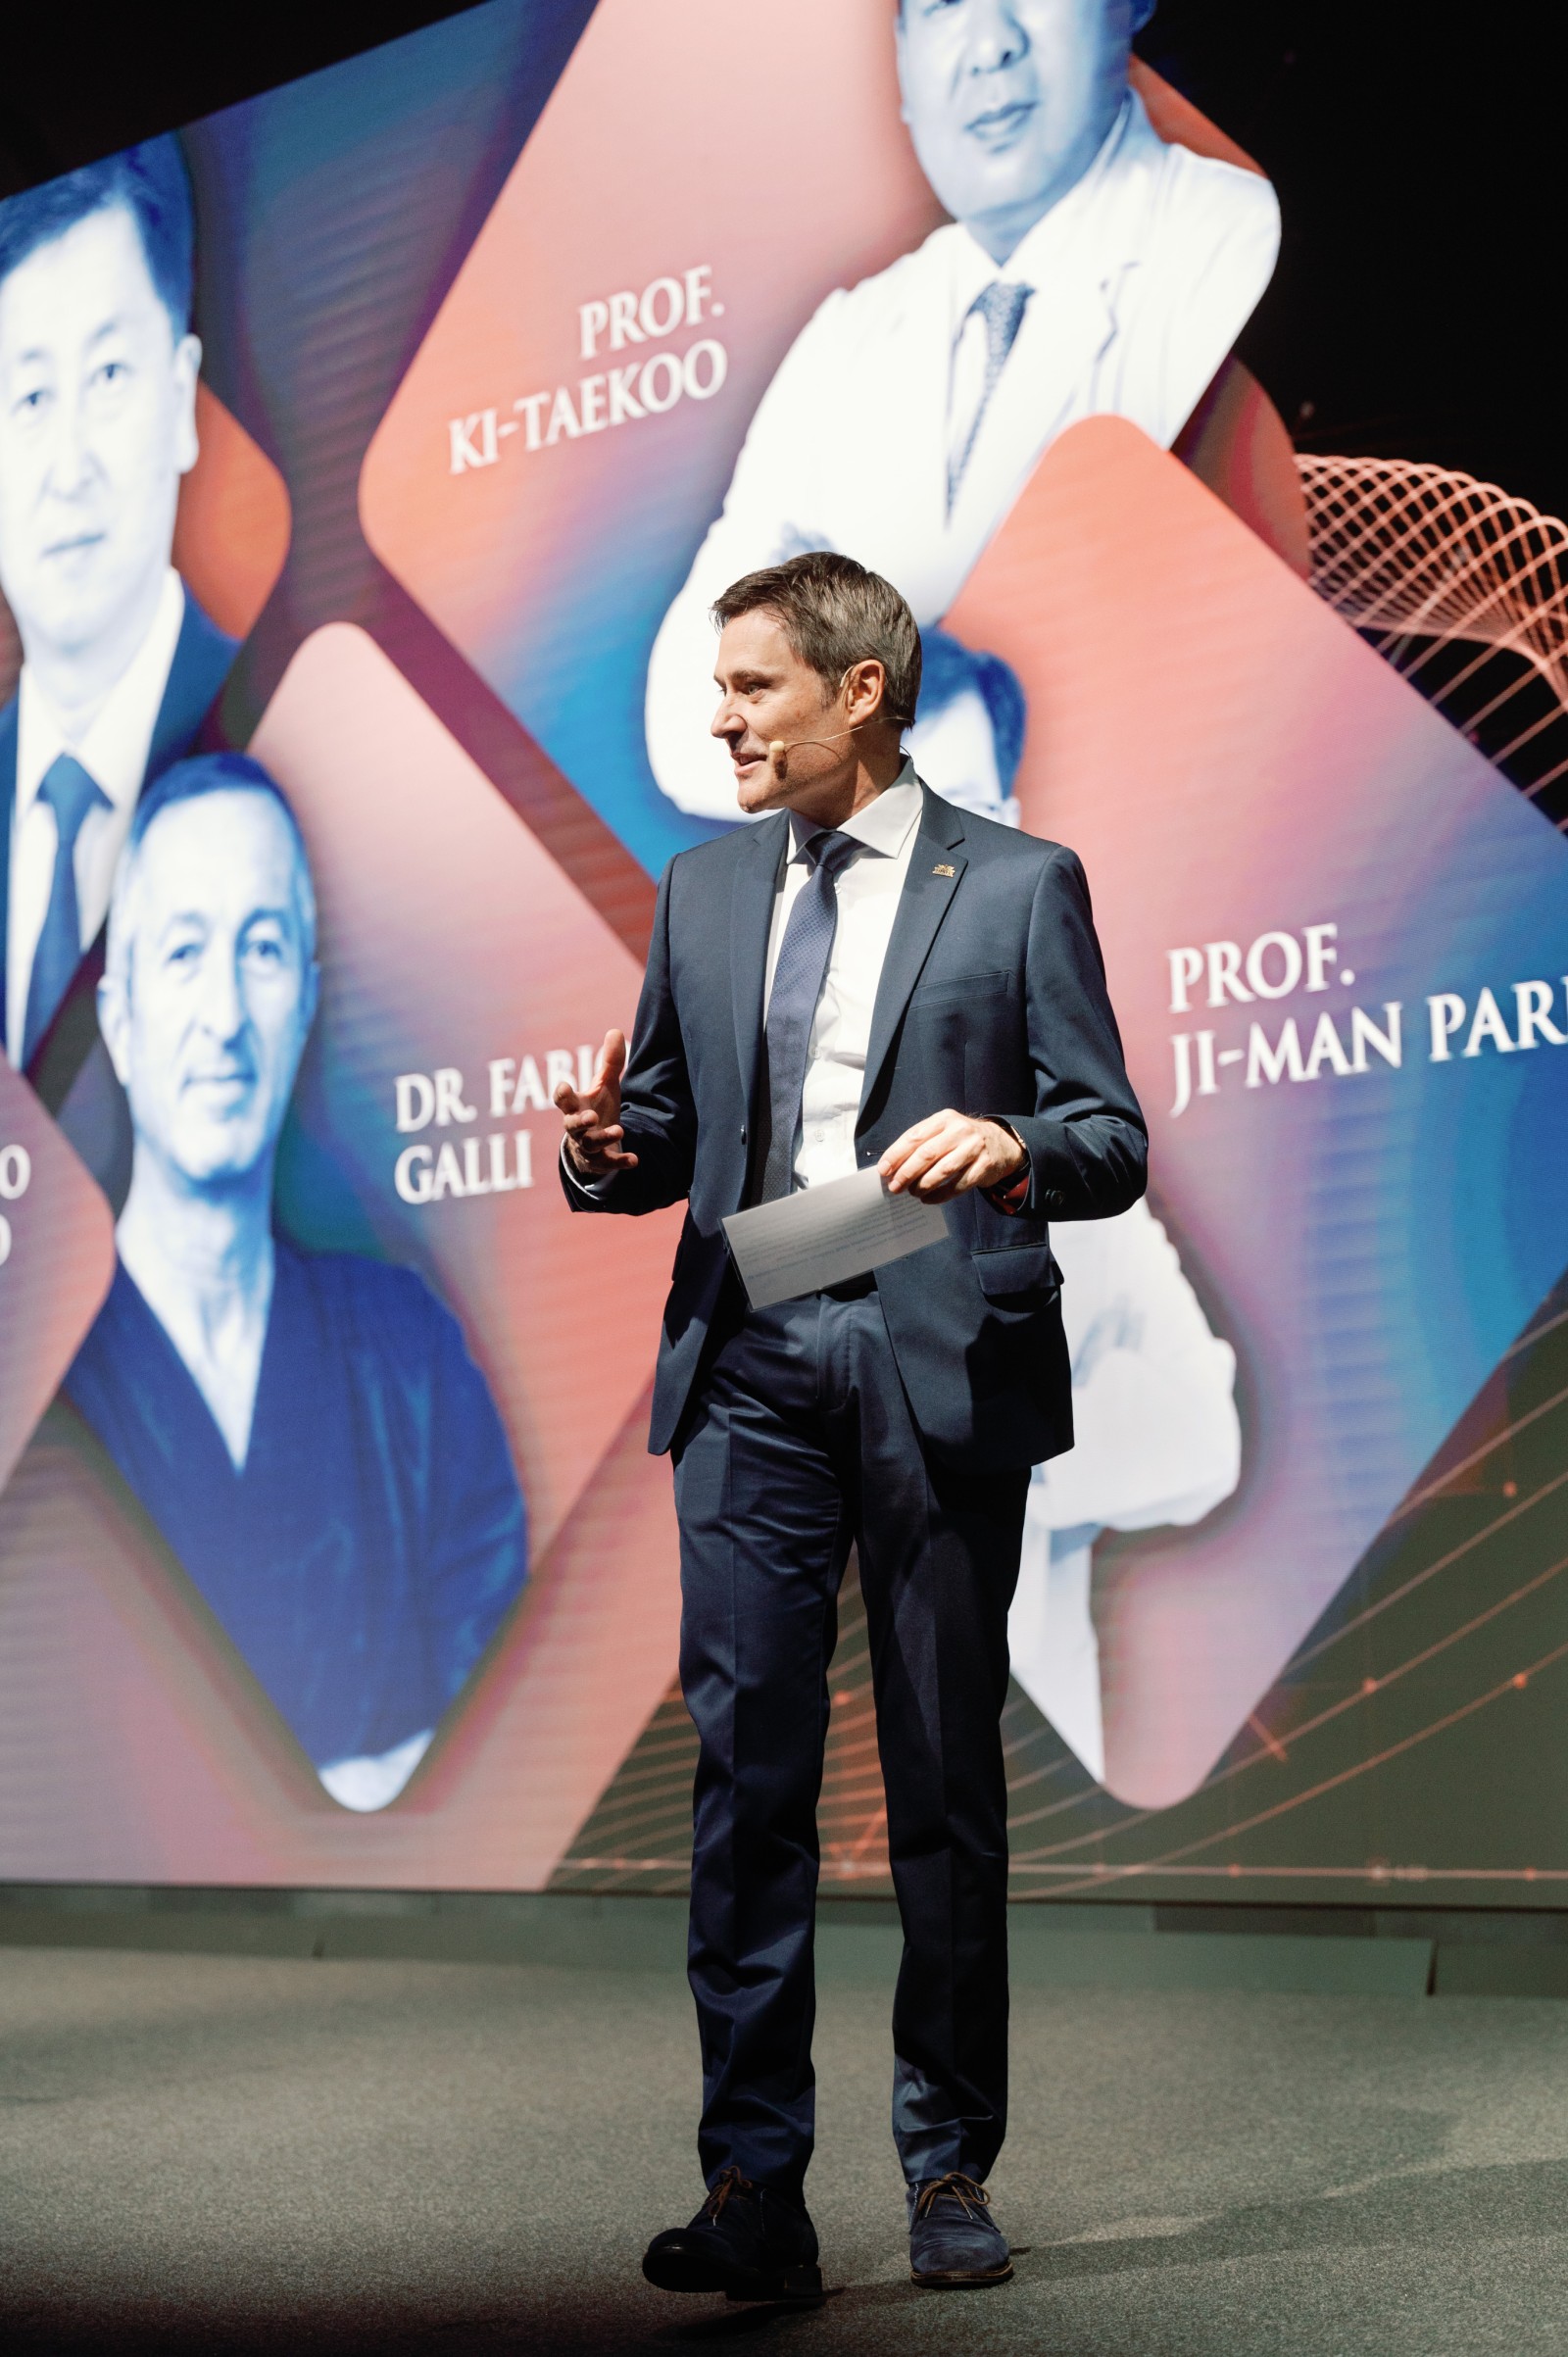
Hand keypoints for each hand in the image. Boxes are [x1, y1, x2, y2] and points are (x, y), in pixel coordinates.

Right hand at [555, 1028, 638, 1178]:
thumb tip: (615, 1031)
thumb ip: (609, 1062)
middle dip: (579, 1121)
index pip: (562, 1100)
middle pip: (572, 1126)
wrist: (595, 1146)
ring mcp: (587, 1146)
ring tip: (619, 1130)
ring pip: (590, 1144)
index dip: (562, 1094)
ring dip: (603, 1137)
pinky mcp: (600, 1161)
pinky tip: (635, 1160)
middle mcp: (577, 1127)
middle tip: (590, 1116)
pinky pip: (608, 1163)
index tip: (564, 1086)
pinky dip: (620, 1162)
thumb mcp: (604, 1086)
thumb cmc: (597, 1108)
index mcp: (575, 1107)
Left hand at [879, 1112, 1023, 1205]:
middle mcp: (960, 1130)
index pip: (914, 1136)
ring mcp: (974, 1148)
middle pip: (927, 1154)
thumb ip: (921, 1145)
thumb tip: (892, 1168)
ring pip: (943, 1170)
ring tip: (912, 1193)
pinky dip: (940, 1195)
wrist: (1001, 1144)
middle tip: (895, 1187)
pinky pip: (958, 1185)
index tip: (883, 1170)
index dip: (896, 1155)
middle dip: (906, 1173)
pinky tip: (929, 1199)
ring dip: (923, 1185)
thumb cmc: (961, 1141)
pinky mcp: (984, 1166)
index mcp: (944, 1119)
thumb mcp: (943, 1132)